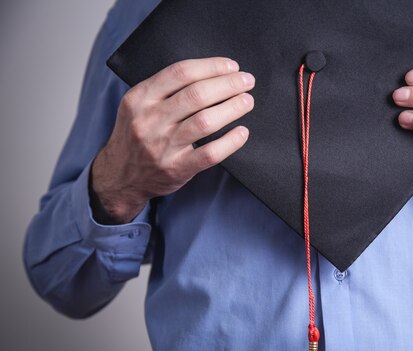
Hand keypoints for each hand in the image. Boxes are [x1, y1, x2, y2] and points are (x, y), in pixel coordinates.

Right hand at [91, 57, 254, 223]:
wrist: (120, 177)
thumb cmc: (137, 135)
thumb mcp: (138, 107)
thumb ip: (164, 90)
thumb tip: (211, 74)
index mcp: (140, 98)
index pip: (180, 73)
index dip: (211, 67)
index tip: (231, 66)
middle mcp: (149, 120)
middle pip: (196, 95)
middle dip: (227, 84)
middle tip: (247, 81)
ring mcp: (162, 146)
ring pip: (205, 122)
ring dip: (232, 108)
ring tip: (247, 101)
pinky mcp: (176, 169)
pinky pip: (209, 154)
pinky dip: (230, 142)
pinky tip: (242, 132)